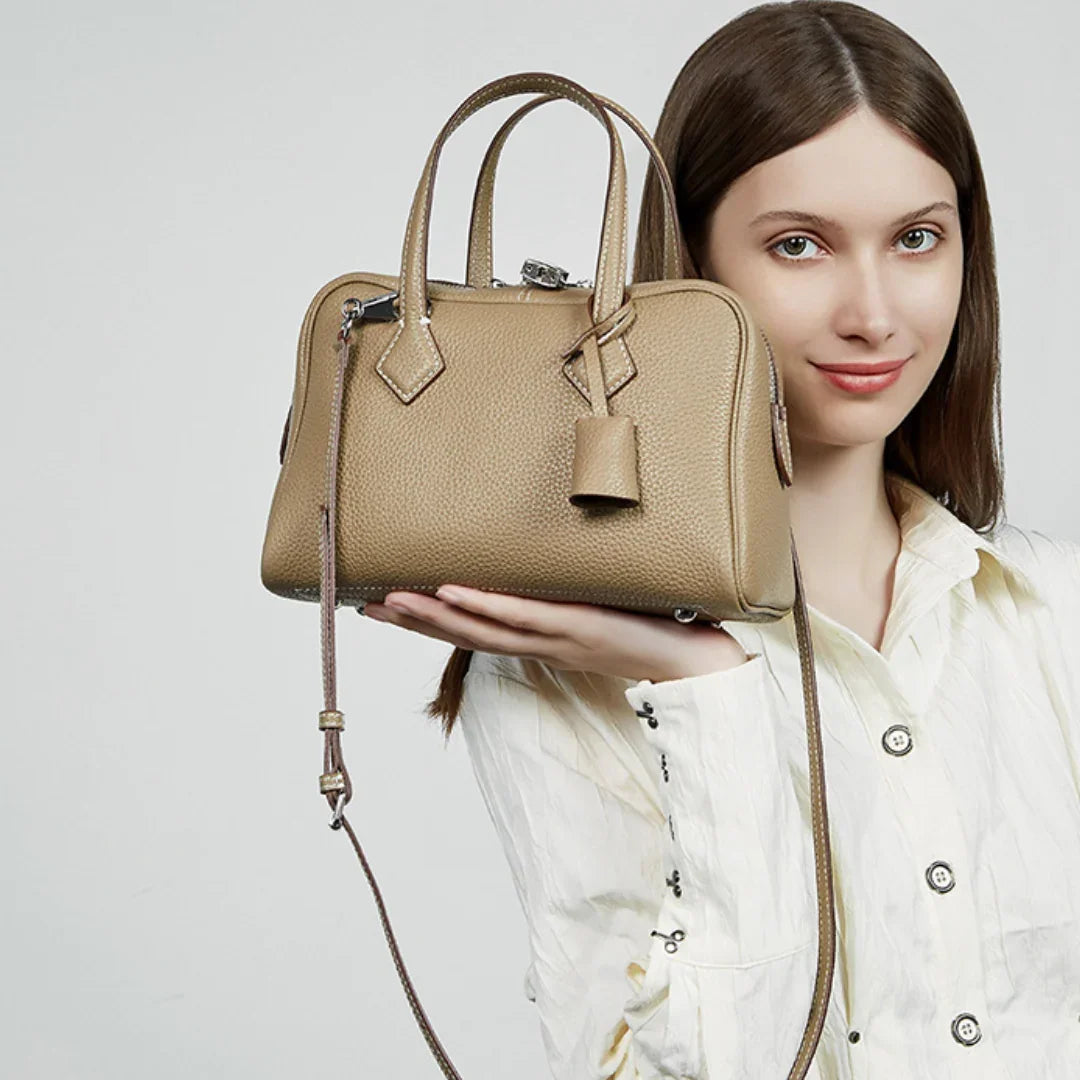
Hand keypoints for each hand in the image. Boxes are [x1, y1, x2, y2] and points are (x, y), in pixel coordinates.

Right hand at [361, 585, 749, 682]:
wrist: (704, 664)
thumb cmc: (658, 631)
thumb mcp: (606, 606)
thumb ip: (576, 588)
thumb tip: (556, 552)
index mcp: (544, 640)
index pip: (476, 630)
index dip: (430, 622)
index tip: (390, 607)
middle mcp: (541, 644)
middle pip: (464, 634)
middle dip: (413, 623)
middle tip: (365, 607)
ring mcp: (557, 637)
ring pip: (482, 629)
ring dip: (433, 617)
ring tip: (388, 602)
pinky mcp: (580, 627)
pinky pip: (523, 617)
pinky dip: (485, 605)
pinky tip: (452, 592)